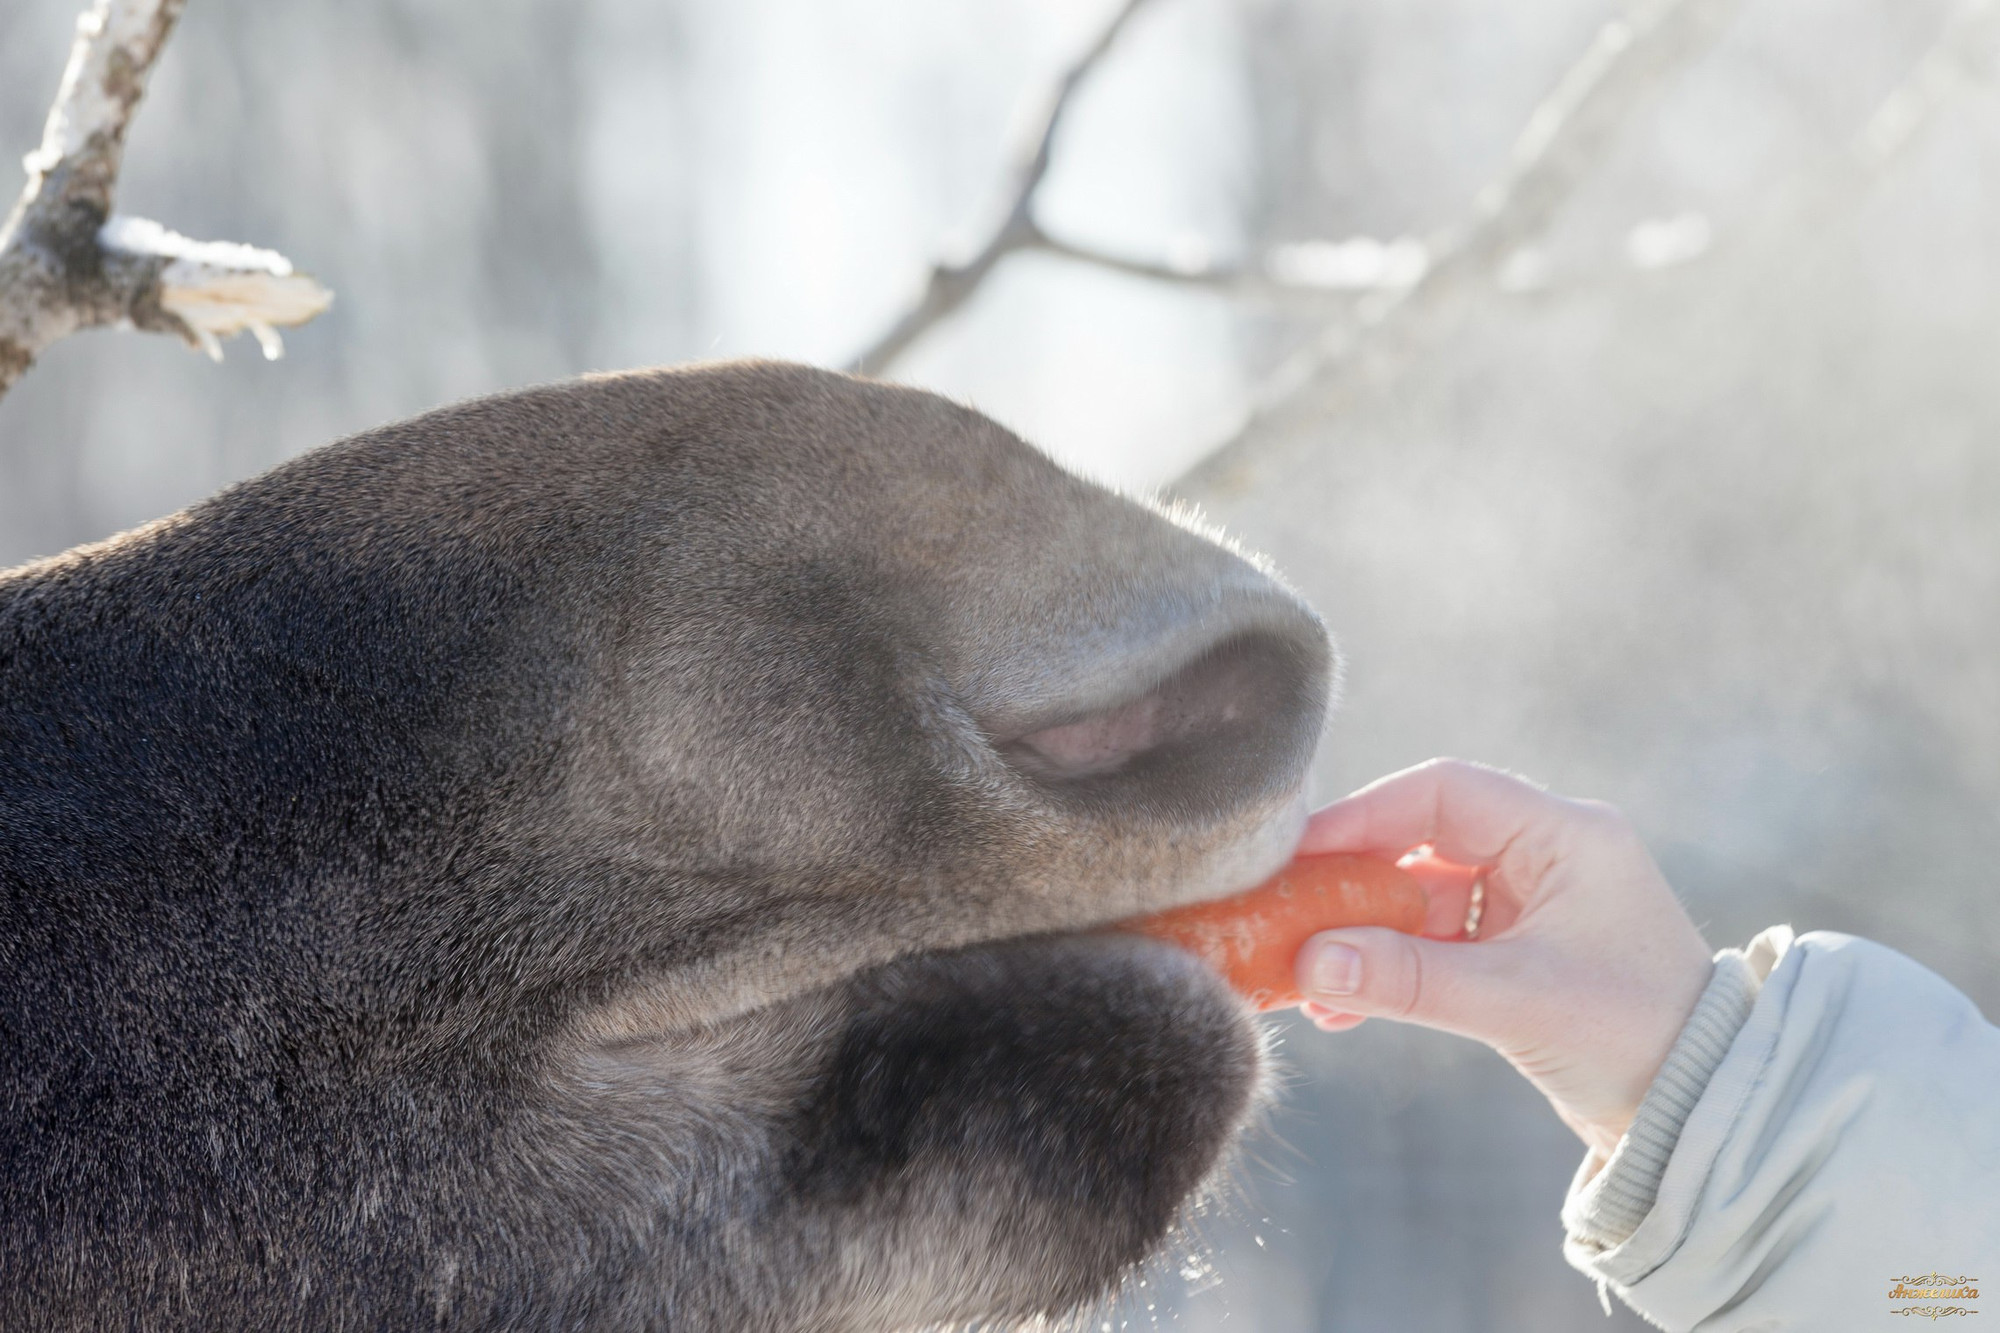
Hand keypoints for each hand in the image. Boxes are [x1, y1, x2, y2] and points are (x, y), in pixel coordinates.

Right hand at [1292, 759, 1714, 1159]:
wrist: (1708, 1118)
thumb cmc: (1638, 1039)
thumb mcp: (1518, 1000)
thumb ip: (1410, 978)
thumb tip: (1311, 960)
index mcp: (1567, 836)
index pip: (1444, 793)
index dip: (1363, 816)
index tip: (1296, 852)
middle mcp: (1547, 857)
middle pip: (1421, 842)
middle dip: (1350, 883)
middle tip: (1284, 911)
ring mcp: (1531, 906)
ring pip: (1419, 899)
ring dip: (1363, 937)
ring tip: (1304, 976)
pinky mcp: (1517, 955)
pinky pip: (1433, 946)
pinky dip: (1389, 971)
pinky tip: (1341, 1011)